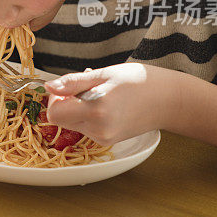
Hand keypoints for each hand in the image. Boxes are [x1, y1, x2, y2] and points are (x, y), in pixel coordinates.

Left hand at [43, 63, 176, 144]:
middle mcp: (97, 129)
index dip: (56, 98)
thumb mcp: (103, 74)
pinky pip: (84, 128)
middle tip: (87, 88)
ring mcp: (103, 138)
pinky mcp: (107, 142)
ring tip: (101, 95)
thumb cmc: (138, 81)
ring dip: (78, 109)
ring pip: (72, 123)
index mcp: (95, 109)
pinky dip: (88, 116)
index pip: (54, 113)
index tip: (69, 87)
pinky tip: (106, 105)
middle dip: (67, 102)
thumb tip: (48, 87)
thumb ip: (73, 82)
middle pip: (61, 119)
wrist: (169, 100)